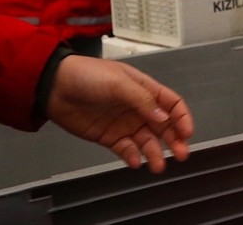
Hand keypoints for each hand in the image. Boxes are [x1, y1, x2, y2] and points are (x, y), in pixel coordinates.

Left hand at [46, 56, 193, 173]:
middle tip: (181, 154)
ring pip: (147, 141)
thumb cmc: (89, 76)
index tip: (187, 133)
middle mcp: (139, 108)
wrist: (54, 87)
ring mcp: (124, 124)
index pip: (172, 104)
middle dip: (174, 140)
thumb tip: (164, 117)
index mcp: (145, 89)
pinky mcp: (109, 137)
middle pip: (164, 126)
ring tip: (158, 166)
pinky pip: (125, 149)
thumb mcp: (119, 82)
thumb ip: (142, 100)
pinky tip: (135, 162)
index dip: (182, 118)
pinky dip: (132, 156)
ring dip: (155, 153)